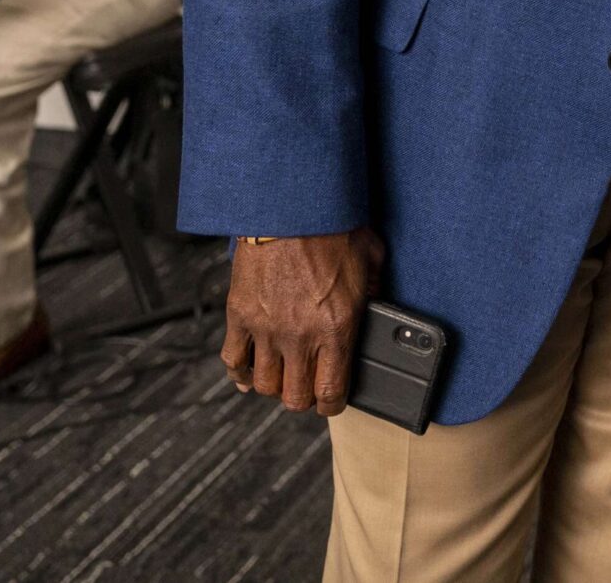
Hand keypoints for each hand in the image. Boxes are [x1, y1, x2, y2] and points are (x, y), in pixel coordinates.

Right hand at [222, 229, 382, 415]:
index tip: (332, 399)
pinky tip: (249, 372)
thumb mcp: (371, 260)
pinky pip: (233, 360)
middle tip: (308, 387)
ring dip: (275, 385)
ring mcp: (266, 328)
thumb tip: (378, 308)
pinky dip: (239, 373)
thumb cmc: (334, 227)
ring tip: (283, 375)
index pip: (331, 392)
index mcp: (336, 327)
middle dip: (303, 399)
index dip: (332, 404)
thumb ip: (375, 292)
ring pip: (264, 385)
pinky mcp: (240, 315)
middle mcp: (300, 335)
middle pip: (294, 398)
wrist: (290, 205)